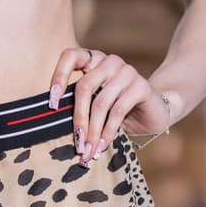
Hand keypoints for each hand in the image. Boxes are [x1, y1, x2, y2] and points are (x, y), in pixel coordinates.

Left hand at [47, 48, 171, 158]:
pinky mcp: (142, 86)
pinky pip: (118, 110)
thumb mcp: (95, 106)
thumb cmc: (117, 111)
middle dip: (78, 119)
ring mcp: (127, 71)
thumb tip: (56, 127)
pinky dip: (108, 131)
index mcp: (94, 61)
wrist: (153, 113)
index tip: (52, 103)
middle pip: (84, 87)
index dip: (59, 76)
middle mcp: (110, 62)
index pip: (71, 56)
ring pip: (101, 102)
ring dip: (94, 131)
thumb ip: (79, 107)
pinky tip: (104, 145)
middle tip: (77, 143)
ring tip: (89, 150)